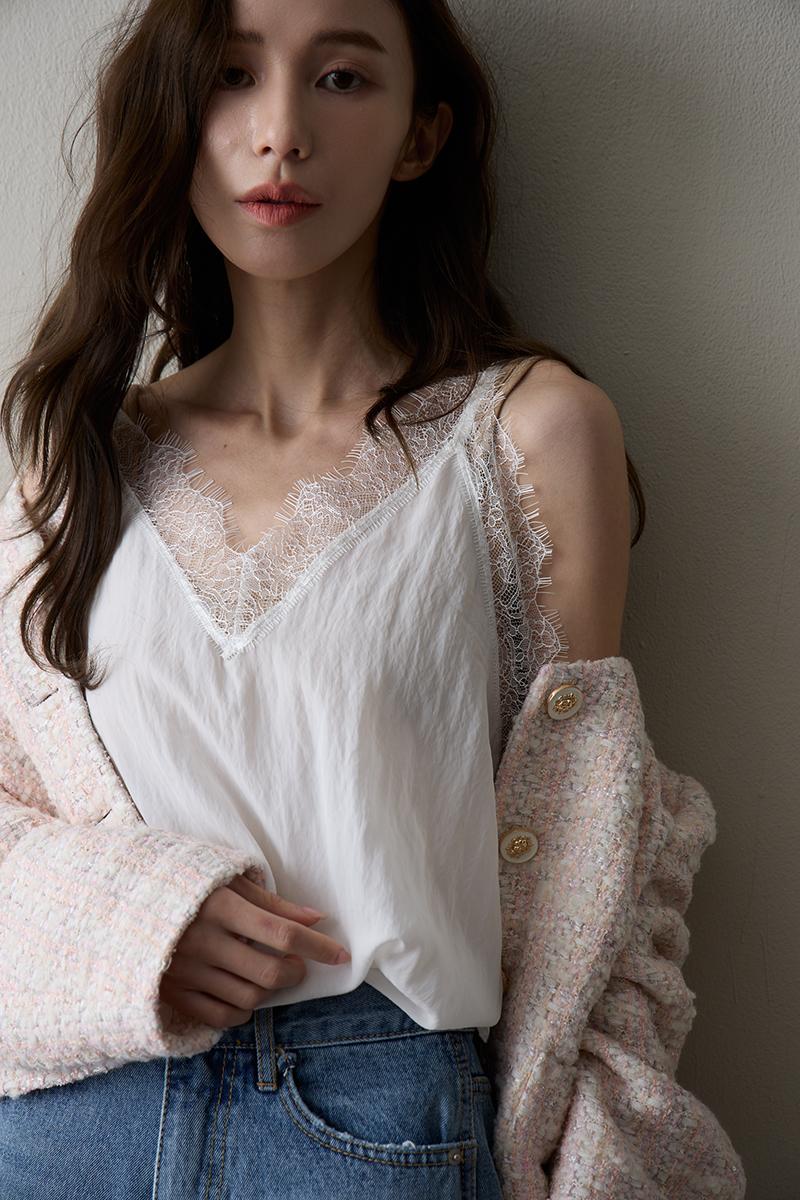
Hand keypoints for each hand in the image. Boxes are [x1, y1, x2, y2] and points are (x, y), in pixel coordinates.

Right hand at [159, 873, 350, 1029]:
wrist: (123, 901)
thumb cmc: (186, 885)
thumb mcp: (228, 881)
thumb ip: (273, 903)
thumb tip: (316, 919)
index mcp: (220, 906)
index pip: (282, 932)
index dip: (318, 946)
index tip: (341, 954)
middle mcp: (204, 941)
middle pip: (268, 972)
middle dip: (295, 972)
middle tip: (298, 963)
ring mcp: (187, 972)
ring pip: (248, 998)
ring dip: (270, 991)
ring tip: (270, 973)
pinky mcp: (174, 994)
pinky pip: (221, 1017)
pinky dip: (243, 1011)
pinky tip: (245, 992)